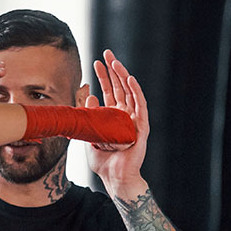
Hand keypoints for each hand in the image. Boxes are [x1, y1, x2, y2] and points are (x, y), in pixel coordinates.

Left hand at [86, 50, 148, 195]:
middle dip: (113, 70)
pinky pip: (140, 105)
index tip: (95, 63)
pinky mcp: (141, 127)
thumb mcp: (90, 136)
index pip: (109, 91)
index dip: (103, 77)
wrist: (114, 177)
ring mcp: (134, 120)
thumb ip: (89, 117)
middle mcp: (125, 115)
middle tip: (107, 53)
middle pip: (120, 87)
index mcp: (113, 116)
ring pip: (130, 92)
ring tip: (115, 61)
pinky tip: (130, 79)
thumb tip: (90, 96)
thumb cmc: (103, 161)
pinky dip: (136, 91)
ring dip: (123, 76)